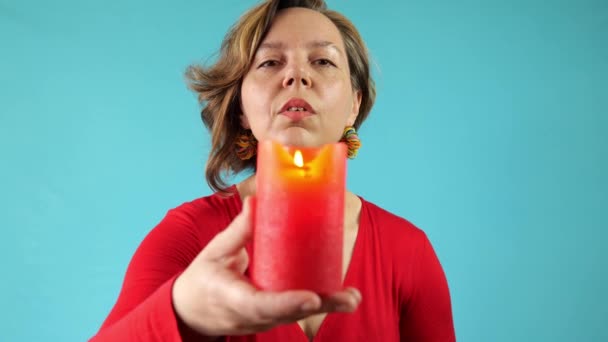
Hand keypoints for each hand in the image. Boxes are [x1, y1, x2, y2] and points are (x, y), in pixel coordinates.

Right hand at [172, 197, 361, 336]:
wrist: (190, 310)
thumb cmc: (202, 279)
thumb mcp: (214, 253)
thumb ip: (238, 230)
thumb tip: (257, 200)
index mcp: (234, 299)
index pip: (264, 305)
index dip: (289, 302)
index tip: (313, 298)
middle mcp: (252, 316)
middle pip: (290, 314)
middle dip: (322, 305)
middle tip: (349, 298)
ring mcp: (263, 321)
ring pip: (297, 315)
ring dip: (326, 306)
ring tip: (351, 297)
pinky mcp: (271, 318)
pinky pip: (295, 311)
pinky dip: (319, 304)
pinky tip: (342, 296)